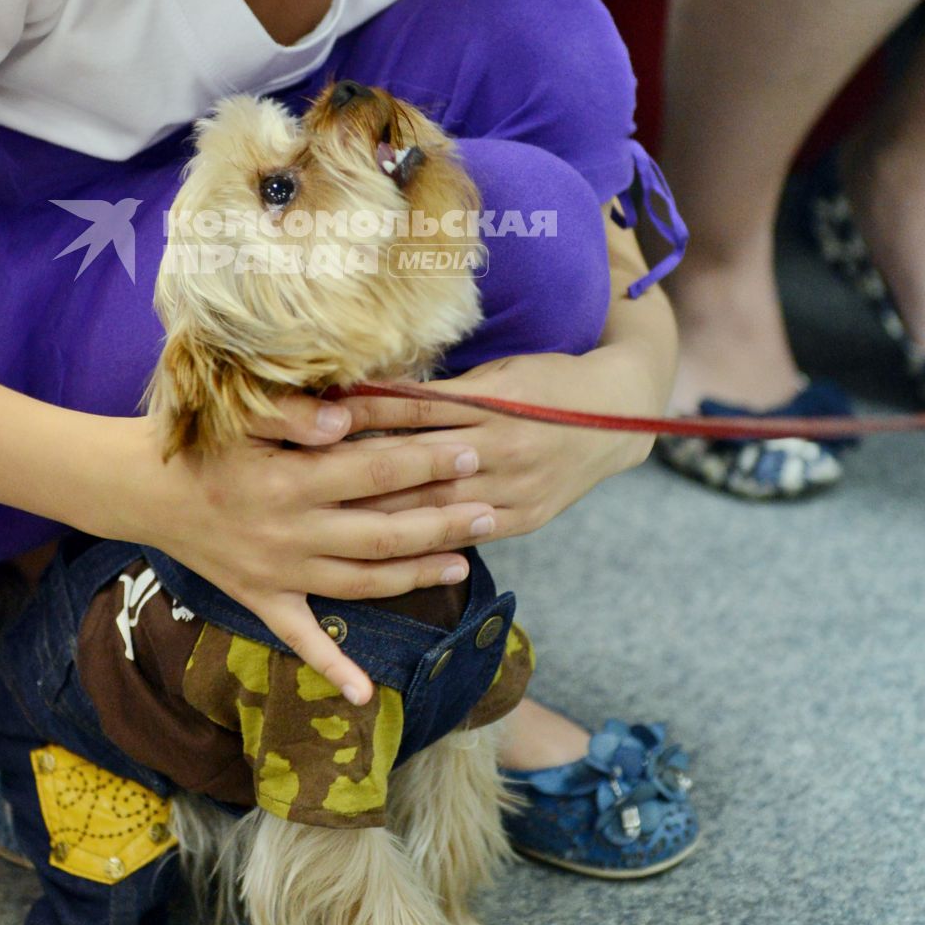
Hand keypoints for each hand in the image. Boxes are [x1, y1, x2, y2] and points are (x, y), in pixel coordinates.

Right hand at [87, 397, 498, 705]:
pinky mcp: (261, 599)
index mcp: (288, 481)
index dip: (426, 463)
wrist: (138, 486)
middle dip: (441, 523)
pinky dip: (331, 668)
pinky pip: (300, 640)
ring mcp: (277, 573)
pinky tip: (367, 694)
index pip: (375, 472)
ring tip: (462, 565)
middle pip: (382, 532)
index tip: (468, 453)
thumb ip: (293, 413)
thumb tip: (346, 421)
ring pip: (359, 582)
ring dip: (414, 576)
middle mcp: (289, 533)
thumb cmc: (195, 438)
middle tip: (489, 512)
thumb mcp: (239, 413)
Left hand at [332, 346, 659, 538]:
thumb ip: (443, 391)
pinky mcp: (524, 519)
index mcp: (490, 403)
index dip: (364, 415)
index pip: (413, 411)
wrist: (618, 417)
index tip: (319, 418)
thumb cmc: (547, 382)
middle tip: (305, 477)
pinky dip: (425, 540)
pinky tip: (384, 550)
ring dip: (382, 513)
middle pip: (416, 463)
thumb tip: (375, 392)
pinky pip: (466, 534)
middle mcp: (500, 447)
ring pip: (434, 506)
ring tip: (329, 517)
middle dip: (359, 472)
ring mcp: (513, 488)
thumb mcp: (497, 373)